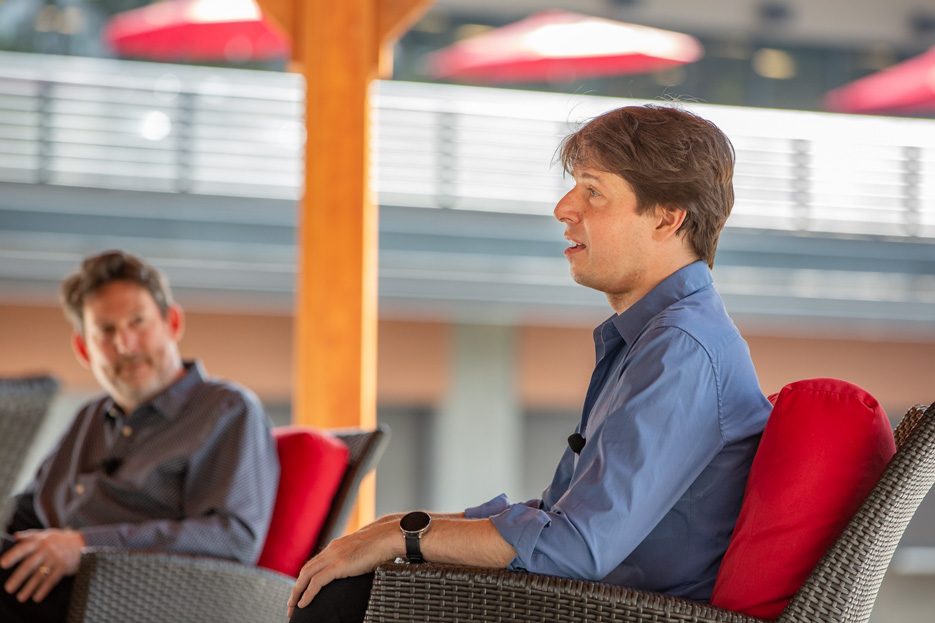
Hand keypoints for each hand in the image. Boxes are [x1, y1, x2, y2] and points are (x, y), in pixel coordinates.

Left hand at [1, 529, 85, 602]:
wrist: (83, 543)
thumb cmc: (60, 539)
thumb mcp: (47, 534)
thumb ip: (30, 535)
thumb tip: (15, 536)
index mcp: (40, 540)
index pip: (24, 548)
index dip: (13, 556)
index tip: (3, 564)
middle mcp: (47, 549)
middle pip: (30, 565)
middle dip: (18, 577)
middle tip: (9, 588)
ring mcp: (56, 558)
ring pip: (40, 575)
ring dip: (29, 587)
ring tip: (20, 597)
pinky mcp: (64, 567)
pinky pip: (52, 580)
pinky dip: (44, 589)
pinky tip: (36, 597)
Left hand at [286, 519, 400, 617]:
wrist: (390, 536)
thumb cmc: (382, 545)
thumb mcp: (364, 552)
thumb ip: (355, 559)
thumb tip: (357, 568)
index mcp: (336, 546)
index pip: (314, 563)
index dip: (304, 579)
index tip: (300, 592)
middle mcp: (331, 549)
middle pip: (305, 570)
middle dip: (295, 588)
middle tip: (290, 604)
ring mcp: (334, 556)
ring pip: (306, 575)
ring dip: (296, 592)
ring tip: (292, 607)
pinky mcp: (339, 564)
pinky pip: (317, 582)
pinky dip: (308, 593)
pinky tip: (303, 604)